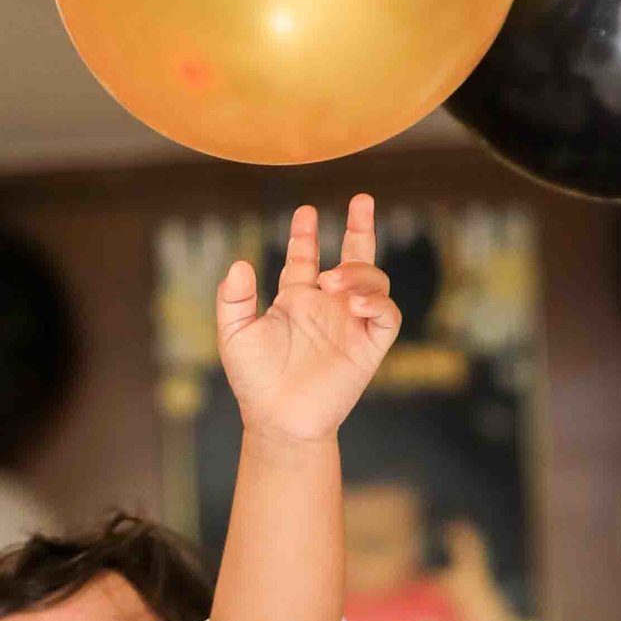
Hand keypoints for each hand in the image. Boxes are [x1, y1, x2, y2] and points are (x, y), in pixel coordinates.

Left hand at [215, 198, 401, 444]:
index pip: (306, 257)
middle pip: (353, 257)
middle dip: (359, 228)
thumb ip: (233, 299)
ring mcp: (351, 324)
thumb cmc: (255, 381)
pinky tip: (355, 302)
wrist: (277, 420)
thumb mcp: (235, 335)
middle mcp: (328, 306)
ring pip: (373, 281)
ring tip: (333, 279)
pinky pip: (387, 315)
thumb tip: (240, 263)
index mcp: (296, 300)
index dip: (306, 234)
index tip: (305, 212)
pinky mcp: (369, 346)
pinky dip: (378, 302)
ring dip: (359, 271)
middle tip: (362, 200)